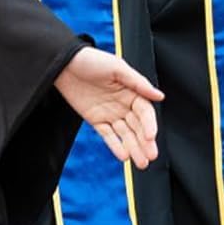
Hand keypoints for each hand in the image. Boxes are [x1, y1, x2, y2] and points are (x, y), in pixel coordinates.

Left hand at [53, 46, 162, 169]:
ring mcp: (110, 113)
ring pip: (125, 134)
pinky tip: (124, 156)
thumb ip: (138, 83)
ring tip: (142, 164)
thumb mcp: (117, 68)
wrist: (63, 64)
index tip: (152, 137)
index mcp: (131, 90)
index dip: (149, 124)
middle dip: (145, 142)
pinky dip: (116, 146)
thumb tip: (159, 96)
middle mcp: (123, 103)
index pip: (145, 112)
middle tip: (151, 156)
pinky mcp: (96, 120)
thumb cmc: (92, 60)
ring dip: (134, 148)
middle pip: (138, 126)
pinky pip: (108, 136)